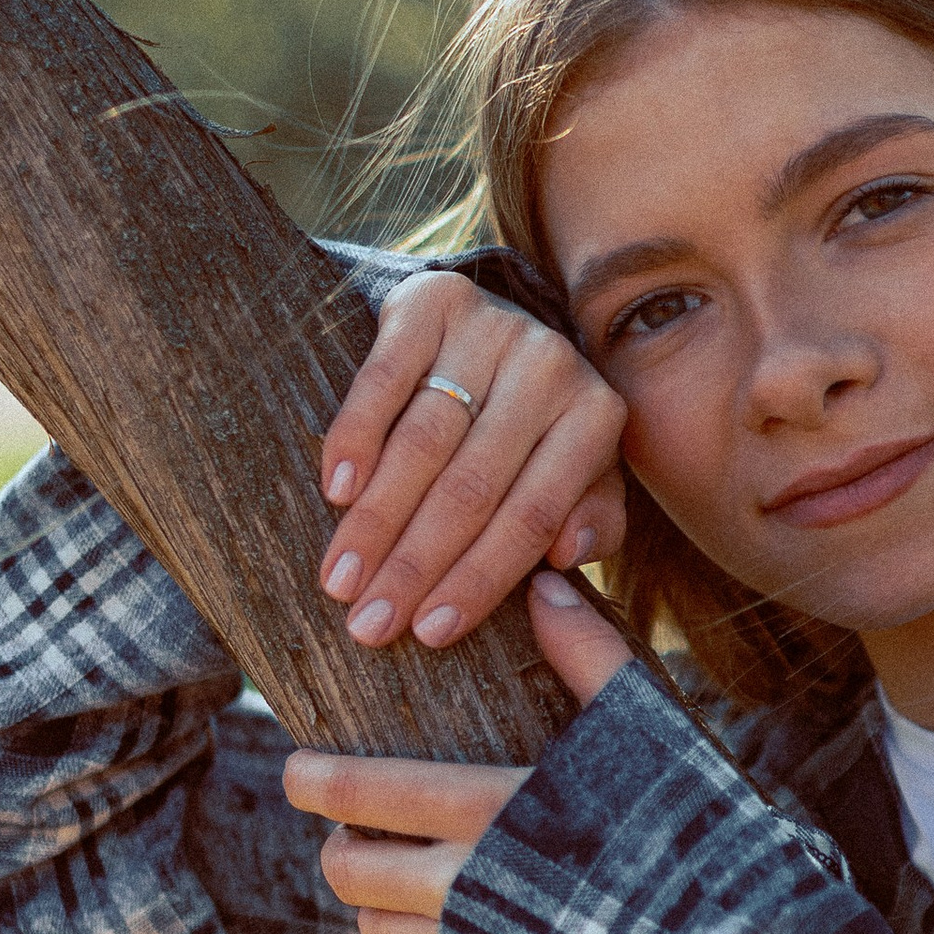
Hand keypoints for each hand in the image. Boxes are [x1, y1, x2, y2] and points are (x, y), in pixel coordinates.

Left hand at [287, 574, 633, 933]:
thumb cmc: (696, 829)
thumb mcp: (648, 729)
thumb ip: (590, 656)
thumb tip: (546, 584)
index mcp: (490, 807)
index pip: (364, 793)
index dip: (317, 781)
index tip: (299, 770)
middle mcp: (464, 884)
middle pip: (350, 868)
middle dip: (342, 844)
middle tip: (353, 829)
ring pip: (372, 928)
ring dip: (371, 902)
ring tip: (391, 880)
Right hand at [317, 268, 627, 651]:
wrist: (488, 326)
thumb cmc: (532, 429)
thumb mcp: (580, 475)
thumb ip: (591, 519)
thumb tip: (568, 554)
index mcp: (596, 417)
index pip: (531, 515)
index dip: (479, 580)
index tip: (430, 633)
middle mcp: (551, 365)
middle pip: (472, 486)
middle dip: (415, 564)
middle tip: (367, 621)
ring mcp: (492, 327)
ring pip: (425, 441)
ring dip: (376, 519)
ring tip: (340, 578)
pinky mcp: (432, 300)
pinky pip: (385, 377)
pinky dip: (357, 437)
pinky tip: (337, 491)